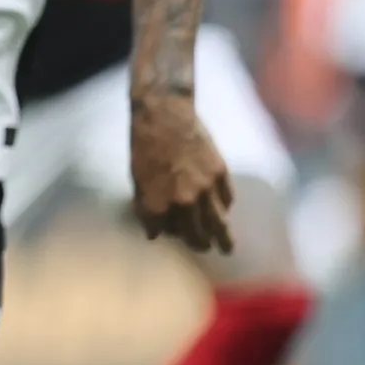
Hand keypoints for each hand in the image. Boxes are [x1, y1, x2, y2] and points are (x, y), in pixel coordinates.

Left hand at [129, 91, 235, 253]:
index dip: (164, 232)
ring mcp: (205, 188)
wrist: (164, 115)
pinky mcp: (220, 172)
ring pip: (218, 222)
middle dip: (199, 244)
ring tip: (226, 248)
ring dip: (222, 238)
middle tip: (204, 249)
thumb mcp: (136, 180)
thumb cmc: (144, 146)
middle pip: (196, 234)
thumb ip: (146, 207)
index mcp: (157, 204)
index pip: (164, 232)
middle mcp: (183, 201)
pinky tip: (225, 211)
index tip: (167, 233)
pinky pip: (227, 198)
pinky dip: (226, 207)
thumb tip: (155, 233)